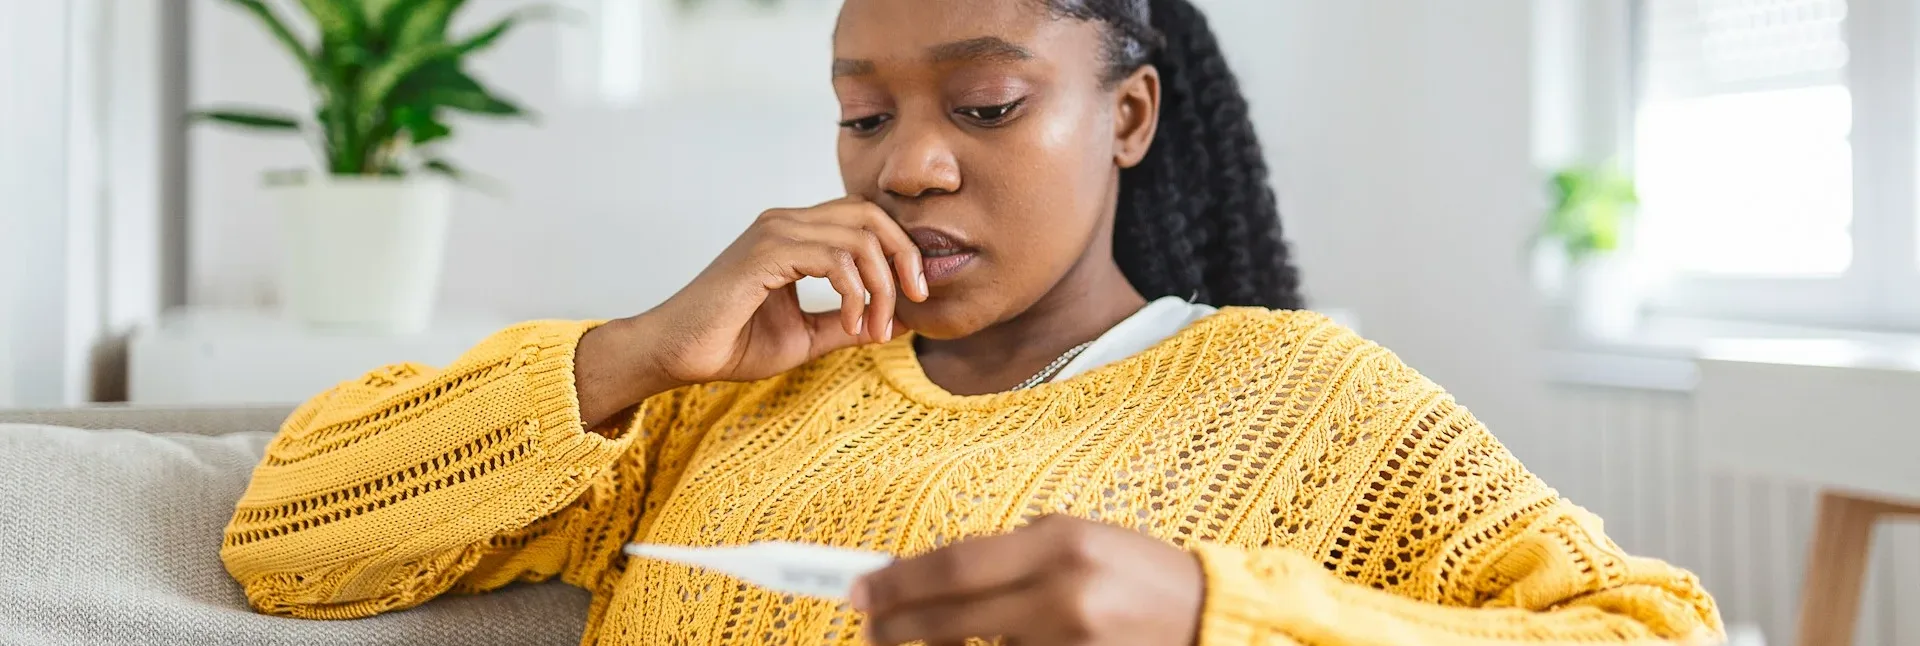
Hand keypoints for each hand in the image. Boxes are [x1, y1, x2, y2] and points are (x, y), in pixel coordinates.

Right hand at [644, 195, 928, 373]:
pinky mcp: (766, 252)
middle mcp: (786, 222)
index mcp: (795, 234)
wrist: (678, 355)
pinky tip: (850, 324)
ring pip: (860, 236)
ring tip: (871, 328)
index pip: (865, 218)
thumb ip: (850, 321)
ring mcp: (775, 232)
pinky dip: (854, 292)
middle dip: (904, 256)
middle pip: (871, 214)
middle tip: (915, 300)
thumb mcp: (808, 335)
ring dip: (880, 286)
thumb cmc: (732, 344)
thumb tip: (901, 318)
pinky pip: (834, 258)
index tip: (915, 297)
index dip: (900, 250)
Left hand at [851, 515, 1204, 645]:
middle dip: (897, 629)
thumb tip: (928, 575)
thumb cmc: (1136, 574)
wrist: (1209, 620)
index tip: (859, 591)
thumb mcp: (1075, 541)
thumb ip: (1009, 555)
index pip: (954, 565)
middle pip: (950, 621)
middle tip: (870, 631)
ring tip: (940, 644)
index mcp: (1059, 544)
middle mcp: (1063, 597)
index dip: (897, 582)